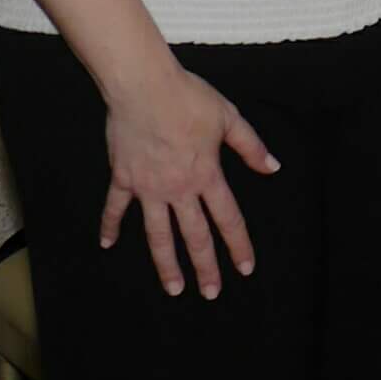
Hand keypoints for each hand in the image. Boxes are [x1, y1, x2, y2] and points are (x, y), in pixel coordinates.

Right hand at [99, 62, 279, 297]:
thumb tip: (273, 167)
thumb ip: (251, 146)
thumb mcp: (229, 118)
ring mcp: (148, 187)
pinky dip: (110, 226)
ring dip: (166, 263)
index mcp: (207, 175)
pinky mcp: (123, 178)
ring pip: (158, 234)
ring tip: (173, 288)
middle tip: (211, 292)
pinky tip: (107, 245)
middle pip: (195, 236)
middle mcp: (178, 188)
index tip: (245, 268)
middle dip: (205, 267)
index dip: (238, 245)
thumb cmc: (189, 98)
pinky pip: (116, 208)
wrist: (144, 87)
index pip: (228, 218)